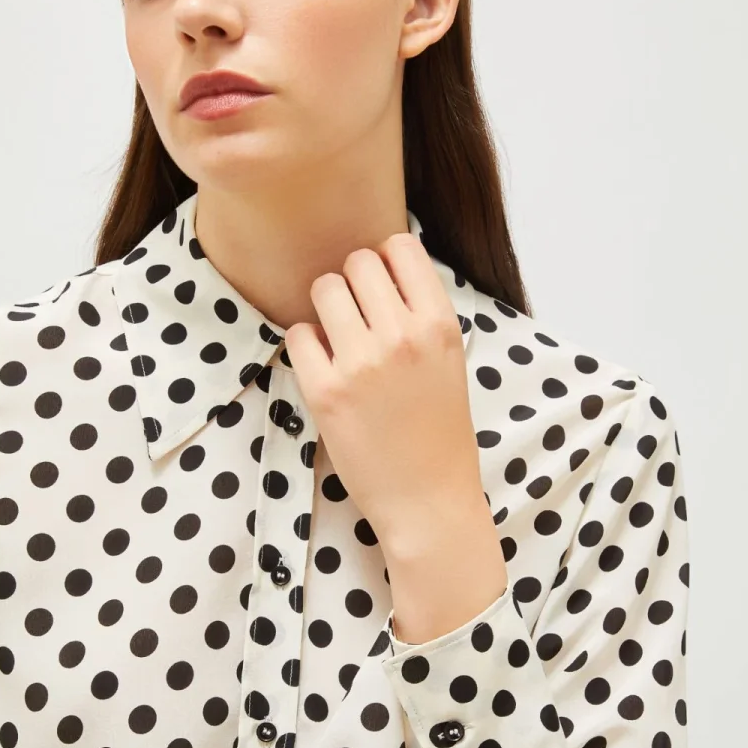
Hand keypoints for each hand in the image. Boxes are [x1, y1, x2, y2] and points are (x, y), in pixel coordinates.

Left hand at [284, 231, 483, 550]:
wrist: (429, 501)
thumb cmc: (440, 434)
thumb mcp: (449, 361)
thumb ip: (419, 315)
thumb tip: (380, 268)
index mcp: (440, 325)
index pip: (401, 246)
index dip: (385, 262)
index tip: (382, 289)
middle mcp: (403, 336)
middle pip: (357, 262)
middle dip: (352, 285)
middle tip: (356, 320)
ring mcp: (362, 363)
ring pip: (324, 289)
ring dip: (326, 310)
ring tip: (339, 342)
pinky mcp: (326, 392)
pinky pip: (298, 335)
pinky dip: (306, 347)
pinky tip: (325, 370)